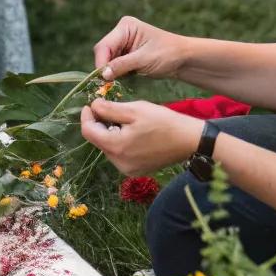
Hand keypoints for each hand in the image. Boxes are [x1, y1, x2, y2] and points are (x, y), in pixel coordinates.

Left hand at [80, 95, 200, 173]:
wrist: (188, 141)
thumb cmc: (163, 122)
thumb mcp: (135, 110)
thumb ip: (109, 109)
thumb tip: (93, 106)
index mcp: (116, 146)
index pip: (88, 131)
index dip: (87, 116)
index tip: (91, 104)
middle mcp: (118, 163)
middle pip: (98, 140)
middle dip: (100, 124)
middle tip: (111, 108)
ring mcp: (127, 169)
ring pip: (109, 148)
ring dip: (110, 133)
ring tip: (126, 121)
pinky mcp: (136, 171)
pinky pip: (120, 155)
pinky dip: (120, 143)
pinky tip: (133, 133)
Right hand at [94, 15, 188, 81]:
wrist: (184, 59)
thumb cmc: (167, 54)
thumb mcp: (144, 59)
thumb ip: (122, 65)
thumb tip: (102, 74)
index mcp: (126, 27)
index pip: (104, 46)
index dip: (101, 63)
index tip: (103, 79)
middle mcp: (122, 33)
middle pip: (103, 53)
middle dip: (105, 68)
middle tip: (108, 84)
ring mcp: (123, 43)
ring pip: (107, 60)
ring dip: (111, 72)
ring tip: (119, 82)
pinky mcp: (126, 54)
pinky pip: (114, 65)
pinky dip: (117, 74)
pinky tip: (126, 78)